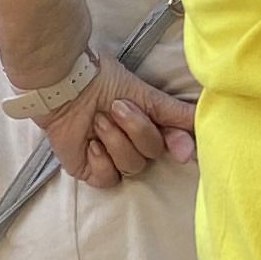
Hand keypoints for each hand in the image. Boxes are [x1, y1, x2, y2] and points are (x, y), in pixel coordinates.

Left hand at [42, 54, 197, 187]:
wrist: (65, 85)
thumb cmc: (102, 80)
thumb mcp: (147, 93)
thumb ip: (176, 115)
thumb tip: (195, 146)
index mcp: (151, 124)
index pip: (176, 144)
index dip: (179, 145)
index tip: (181, 148)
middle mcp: (135, 143)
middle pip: (152, 154)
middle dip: (136, 129)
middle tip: (116, 108)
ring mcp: (113, 158)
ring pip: (132, 166)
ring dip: (115, 140)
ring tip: (98, 120)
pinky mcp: (91, 170)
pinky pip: (109, 178)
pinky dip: (100, 159)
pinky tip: (90, 143)